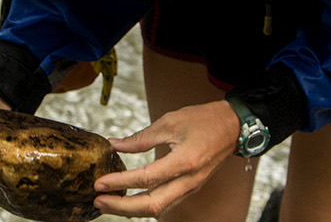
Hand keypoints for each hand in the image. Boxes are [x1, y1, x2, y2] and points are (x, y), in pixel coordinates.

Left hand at [92, 100, 238, 216]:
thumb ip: (140, 138)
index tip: (100, 183)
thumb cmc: (204, 121)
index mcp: (185, 161)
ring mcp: (190, 187)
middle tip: (98, 200)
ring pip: (158, 209)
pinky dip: (144, 206)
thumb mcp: (169, 122)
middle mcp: (189, 180)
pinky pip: (165, 204)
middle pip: (152, 204)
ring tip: (107, 203)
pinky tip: (127, 200)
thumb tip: (114, 145)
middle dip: (122, 207)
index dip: (120, 183)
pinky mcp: (189, 189)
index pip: (146, 179)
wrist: (232, 127)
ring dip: (130, 209)